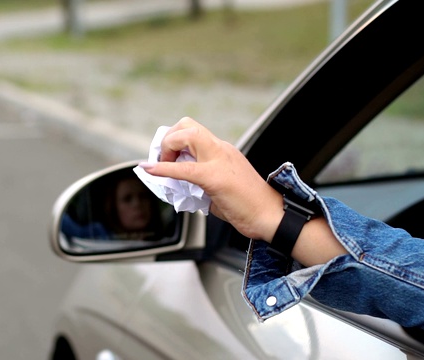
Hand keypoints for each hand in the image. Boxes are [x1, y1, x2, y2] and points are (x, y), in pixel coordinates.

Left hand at [139, 117, 346, 264]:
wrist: (273, 216)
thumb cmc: (249, 207)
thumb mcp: (221, 187)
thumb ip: (201, 182)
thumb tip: (181, 188)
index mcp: (223, 151)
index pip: (193, 130)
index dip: (173, 140)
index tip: (165, 157)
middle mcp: (221, 150)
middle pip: (187, 124)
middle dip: (168, 138)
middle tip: (162, 160)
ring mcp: (219, 161)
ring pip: (187, 135)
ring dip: (167, 148)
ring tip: (161, 165)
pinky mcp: (215, 178)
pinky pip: (183, 168)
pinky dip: (162, 168)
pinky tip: (150, 170)